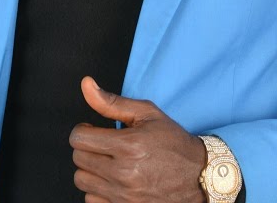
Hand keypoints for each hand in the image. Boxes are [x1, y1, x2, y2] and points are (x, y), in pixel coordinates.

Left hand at [70, 76, 207, 202]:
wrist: (198, 176)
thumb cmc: (174, 143)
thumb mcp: (147, 114)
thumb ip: (112, 102)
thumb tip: (86, 84)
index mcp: (129, 145)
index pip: (79, 138)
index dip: (84, 130)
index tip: (94, 131)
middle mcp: (124, 173)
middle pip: (78, 159)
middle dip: (88, 148)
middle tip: (105, 146)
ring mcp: (123, 195)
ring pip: (82, 180)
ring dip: (91, 170)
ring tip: (109, 163)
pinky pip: (91, 200)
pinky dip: (98, 190)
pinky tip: (113, 181)